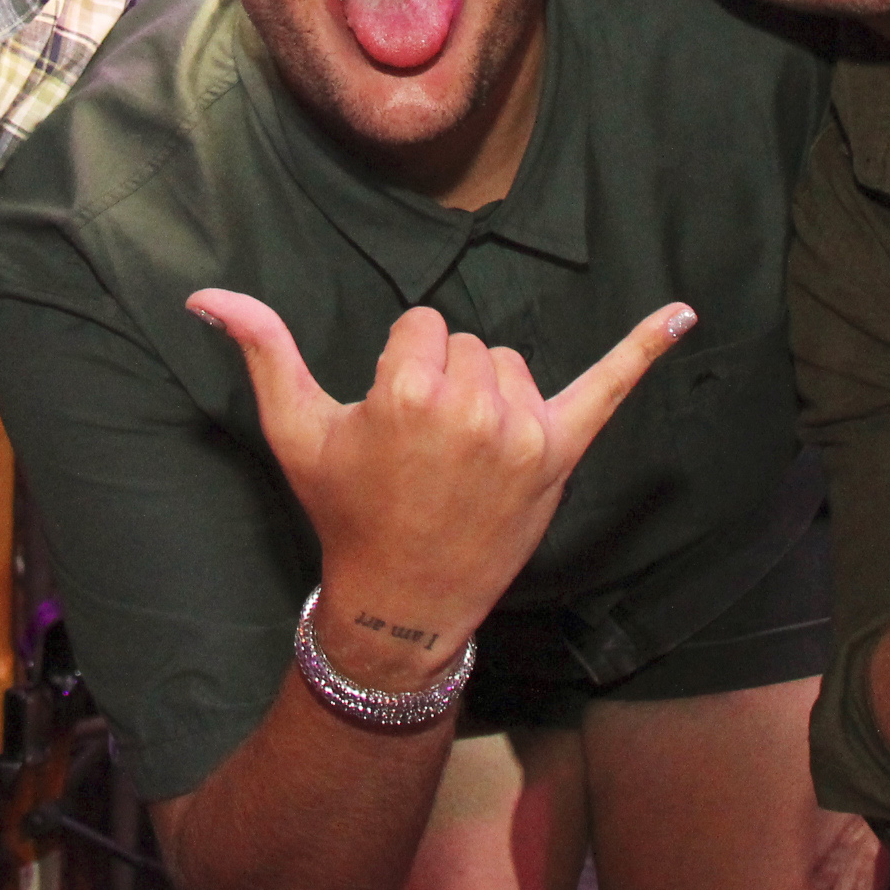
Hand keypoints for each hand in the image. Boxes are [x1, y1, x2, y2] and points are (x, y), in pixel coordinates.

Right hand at [189, 291, 692, 682]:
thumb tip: (204, 292)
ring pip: (511, 363)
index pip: (421, 326)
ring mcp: (523, 431)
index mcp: (408, 390)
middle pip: (467, 342)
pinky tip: (685, 315)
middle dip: (444, 380)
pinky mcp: (561, 453)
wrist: (402, 598)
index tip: (390, 421)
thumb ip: (262, 350)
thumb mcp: (296, 430)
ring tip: (461, 456)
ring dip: (490, 393)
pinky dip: (645, 349)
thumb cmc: (344, 509)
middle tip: (423, 449)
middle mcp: (473, 406)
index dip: (400, 366)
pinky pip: (608, 387)